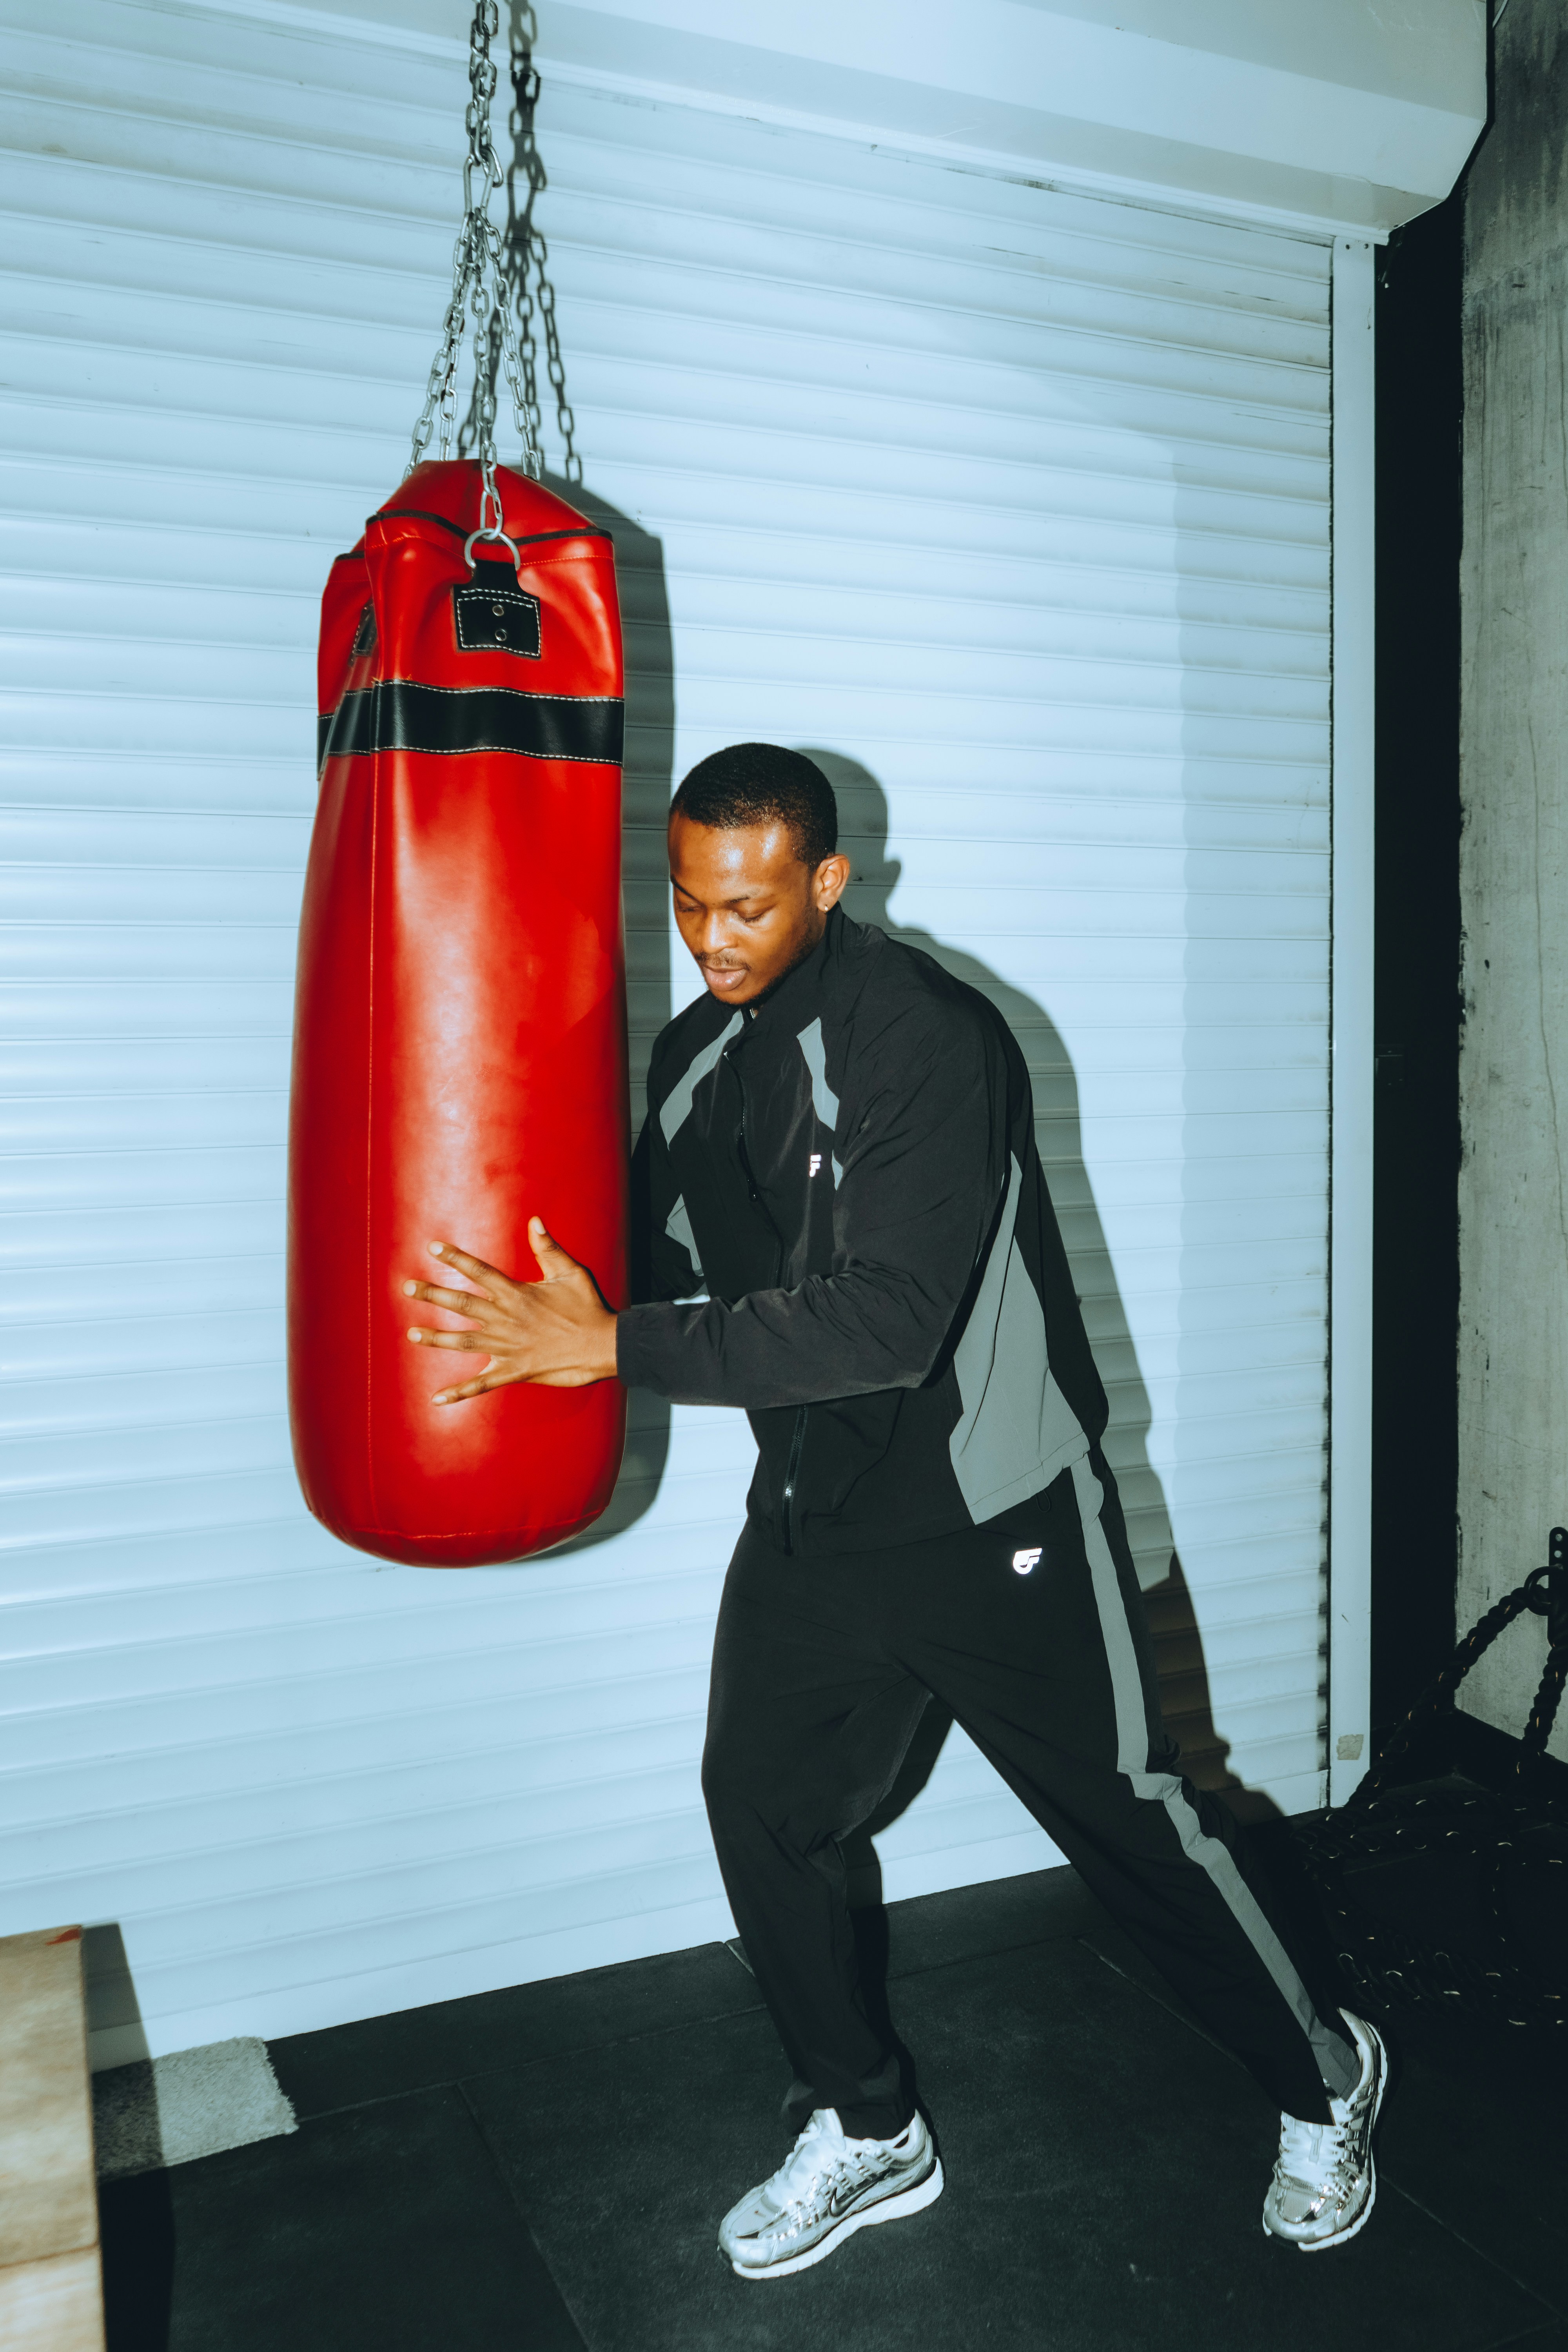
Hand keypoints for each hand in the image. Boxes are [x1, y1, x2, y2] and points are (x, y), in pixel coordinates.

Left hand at [402, 1222, 617, 1402]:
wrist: (603, 1345)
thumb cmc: (588, 1307)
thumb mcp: (570, 1272)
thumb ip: (548, 1248)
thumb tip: (534, 1221)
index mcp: (517, 1294)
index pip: (479, 1271)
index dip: (455, 1259)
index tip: (433, 1248)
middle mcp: (507, 1319)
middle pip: (462, 1304)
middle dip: (433, 1294)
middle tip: (407, 1287)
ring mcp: (508, 1347)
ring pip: (464, 1341)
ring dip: (436, 1338)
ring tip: (412, 1333)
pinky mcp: (514, 1370)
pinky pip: (482, 1384)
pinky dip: (459, 1393)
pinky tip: (437, 1399)